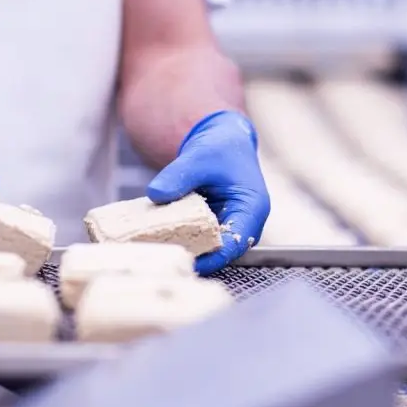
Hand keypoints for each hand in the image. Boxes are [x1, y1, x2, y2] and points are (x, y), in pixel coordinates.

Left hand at [147, 110, 270, 274]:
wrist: (222, 142)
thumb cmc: (220, 148)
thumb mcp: (199, 157)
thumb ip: (178, 175)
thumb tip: (155, 193)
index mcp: (251, 209)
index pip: (235, 244)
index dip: (212, 258)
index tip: (187, 263)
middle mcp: (243, 224)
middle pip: (220, 252)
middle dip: (194, 258)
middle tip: (164, 260)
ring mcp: (228, 228)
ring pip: (207, 249)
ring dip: (185, 251)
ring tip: (158, 254)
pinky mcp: (212, 228)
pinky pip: (197, 240)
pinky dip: (180, 240)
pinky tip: (158, 241)